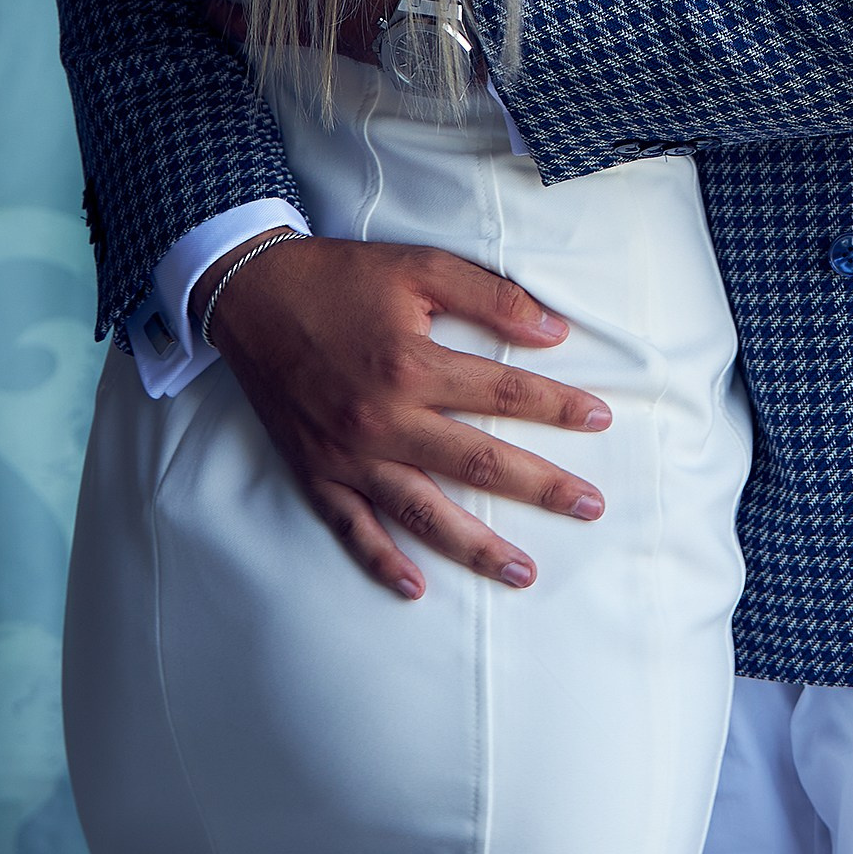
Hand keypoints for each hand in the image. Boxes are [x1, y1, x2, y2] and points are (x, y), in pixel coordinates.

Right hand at [195, 231, 610, 597]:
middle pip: (478, 464)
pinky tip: (416, 587)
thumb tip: (555, 333)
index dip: (558, 407)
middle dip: (541, 488)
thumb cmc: (340, 276)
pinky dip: (382, 562)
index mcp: (412, 364)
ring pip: (422, 513)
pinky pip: (351, 529)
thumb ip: (490, 296)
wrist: (250, 294)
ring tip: (523, 572)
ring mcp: (346, 455)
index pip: (505, 393)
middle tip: (591, 508)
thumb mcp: (419, 266)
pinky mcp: (314, 473)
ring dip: (476, 548)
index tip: (601, 420)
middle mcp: (382, 420)